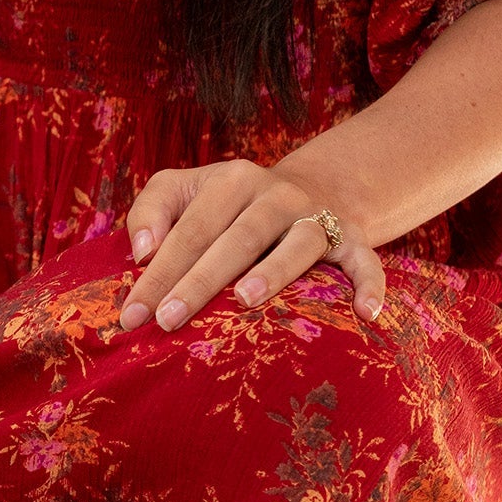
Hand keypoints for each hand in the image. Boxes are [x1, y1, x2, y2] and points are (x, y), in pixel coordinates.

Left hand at [119, 157, 384, 332]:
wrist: (314, 189)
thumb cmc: (230, 205)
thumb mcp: (187, 190)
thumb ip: (152, 210)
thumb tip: (140, 251)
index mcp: (231, 181)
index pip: (189, 229)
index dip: (158, 272)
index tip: (132, 315)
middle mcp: (276, 195)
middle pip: (236, 239)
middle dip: (199, 281)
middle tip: (167, 320)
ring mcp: (317, 215)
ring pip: (298, 244)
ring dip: (274, 270)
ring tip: (244, 300)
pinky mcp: (354, 238)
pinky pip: (365, 261)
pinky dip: (369, 285)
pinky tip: (365, 314)